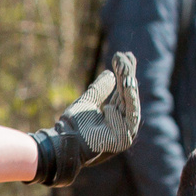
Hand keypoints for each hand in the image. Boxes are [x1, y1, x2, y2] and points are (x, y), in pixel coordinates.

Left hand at [31, 52, 142, 185]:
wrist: (64, 140)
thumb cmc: (74, 124)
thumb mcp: (88, 101)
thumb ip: (100, 89)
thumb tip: (110, 73)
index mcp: (114, 114)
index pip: (122, 91)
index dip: (124, 74)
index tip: (123, 56)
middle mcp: (121, 123)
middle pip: (128, 95)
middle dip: (127, 75)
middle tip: (125, 56)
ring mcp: (124, 132)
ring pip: (130, 103)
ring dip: (128, 84)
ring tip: (125, 67)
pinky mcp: (123, 140)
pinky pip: (130, 117)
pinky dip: (129, 101)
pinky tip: (127, 84)